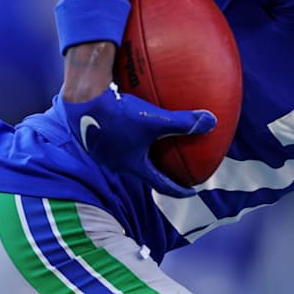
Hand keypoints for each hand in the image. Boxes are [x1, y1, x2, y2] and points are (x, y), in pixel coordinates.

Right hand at [60, 87, 216, 196]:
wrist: (82, 101)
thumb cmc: (118, 115)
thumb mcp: (154, 120)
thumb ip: (183, 122)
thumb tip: (212, 121)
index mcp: (133, 165)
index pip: (161, 185)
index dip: (178, 190)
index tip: (191, 192)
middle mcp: (118, 163)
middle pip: (144, 172)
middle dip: (161, 172)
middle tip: (175, 169)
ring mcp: (104, 151)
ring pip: (129, 155)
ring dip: (144, 153)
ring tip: (155, 144)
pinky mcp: (96, 135)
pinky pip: (118, 139)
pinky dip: (130, 135)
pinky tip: (133, 120)